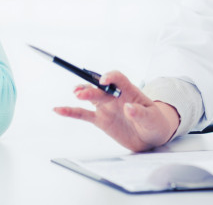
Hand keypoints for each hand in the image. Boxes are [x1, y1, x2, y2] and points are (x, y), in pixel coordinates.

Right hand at [53, 71, 179, 151]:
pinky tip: (58, 109)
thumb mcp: (152, 119)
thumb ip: (140, 113)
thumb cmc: (154, 122)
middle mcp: (115, 96)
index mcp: (129, 92)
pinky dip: (70, 112)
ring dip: (82, 94)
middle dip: (90, 89)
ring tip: (75, 94)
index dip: (111, 77)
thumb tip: (129, 108)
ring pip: (90, 97)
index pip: (119, 79)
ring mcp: (106, 107)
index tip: (104, 81)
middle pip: (100, 88)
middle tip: (81, 93)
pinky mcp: (100, 119)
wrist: (150, 137)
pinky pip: (83, 114)